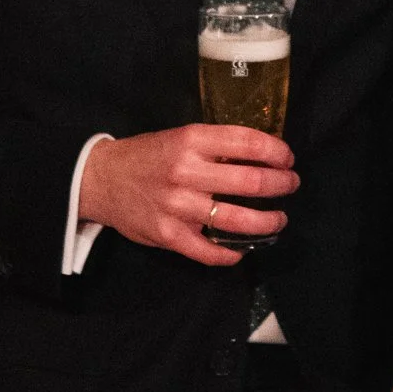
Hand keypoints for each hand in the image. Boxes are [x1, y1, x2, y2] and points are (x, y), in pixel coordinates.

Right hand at [77, 124, 296, 267]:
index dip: (276, 152)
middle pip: (252, 182)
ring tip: (279, 219)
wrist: (101, 179)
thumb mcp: (180, 137)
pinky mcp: (170, 235)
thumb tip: (261, 156)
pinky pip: (211, 253)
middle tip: (291, 184)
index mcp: (191, 140)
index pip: (248, 143)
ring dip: (268, 221)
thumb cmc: (147, 155)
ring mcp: (179, 207)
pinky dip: (233, 255)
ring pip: (239, 221)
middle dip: (281, 184)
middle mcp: (187, 172)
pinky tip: (244, 250)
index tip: (287, 158)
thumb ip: (215, 147)